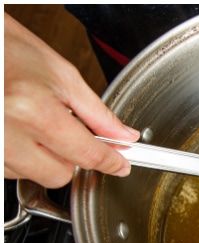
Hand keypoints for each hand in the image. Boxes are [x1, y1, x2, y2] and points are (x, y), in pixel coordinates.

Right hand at [5, 13, 139, 187]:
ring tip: (33, 123)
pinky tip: (17, 130)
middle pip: (59, 175)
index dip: (110, 161)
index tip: (120, 165)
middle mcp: (7, 133)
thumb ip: (97, 113)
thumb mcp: (62, 75)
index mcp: (34, 110)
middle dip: (70, 158)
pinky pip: (7, 170)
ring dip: (41, 158)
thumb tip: (124, 136)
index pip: (85, 154)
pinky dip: (19, 157)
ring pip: (32, 176)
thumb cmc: (8, 49)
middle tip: (67, 132)